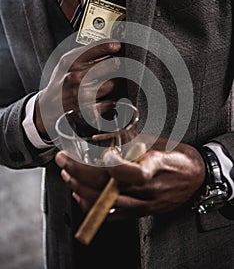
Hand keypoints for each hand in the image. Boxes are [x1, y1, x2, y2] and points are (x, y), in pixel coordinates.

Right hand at [34, 40, 120, 135]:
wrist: (49, 104)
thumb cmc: (61, 81)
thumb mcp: (67, 62)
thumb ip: (84, 53)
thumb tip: (108, 46)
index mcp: (70, 62)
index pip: (96, 48)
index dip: (110, 45)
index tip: (117, 45)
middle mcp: (76, 76)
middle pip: (110, 64)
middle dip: (115, 64)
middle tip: (114, 65)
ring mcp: (81, 93)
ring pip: (112, 84)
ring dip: (113, 83)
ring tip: (108, 82)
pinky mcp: (87, 108)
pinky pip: (110, 102)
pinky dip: (111, 100)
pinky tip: (106, 97)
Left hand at [55, 136, 205, 218]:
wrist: (196, 177)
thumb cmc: (177, 156)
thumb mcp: (157, 139)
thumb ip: (129, 139)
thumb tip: (99, 138)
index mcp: (155, 168)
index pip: (131, 173)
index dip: (111, 165)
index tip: (96, 153)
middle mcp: (147, 190)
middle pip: (108, 187)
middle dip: (79, 172)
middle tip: (64, 160)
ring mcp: (143, 204)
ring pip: (105, 203)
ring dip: (80, 188)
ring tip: (67, 175)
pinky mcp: (140, 213)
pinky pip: (111, 216)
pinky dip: (91, 206)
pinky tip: (80, 195)